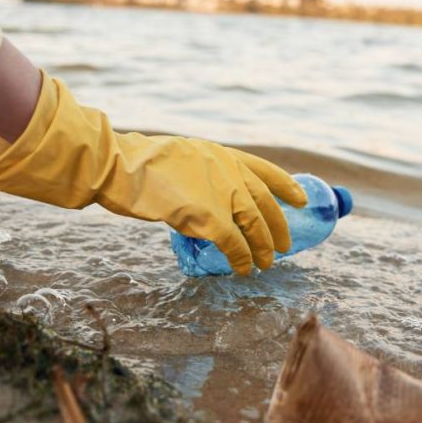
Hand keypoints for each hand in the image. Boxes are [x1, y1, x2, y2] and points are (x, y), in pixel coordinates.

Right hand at [0, 71, 306, 274]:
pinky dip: (242, 258)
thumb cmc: (140, 163)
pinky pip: (234, 244)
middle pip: (266, 204)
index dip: (288, 186)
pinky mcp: (207, 217)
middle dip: (278, 228)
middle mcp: (229, 171)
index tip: (302, 198)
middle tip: (283, 246)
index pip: (267, 171)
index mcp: (223, 154)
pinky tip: (243, 268)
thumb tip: (212, 193)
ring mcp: (220, 193)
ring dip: (263, 248)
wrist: (119, 166)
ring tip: (265, 263)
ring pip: (255, 226)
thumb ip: (205, 172)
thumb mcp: (183, 157)